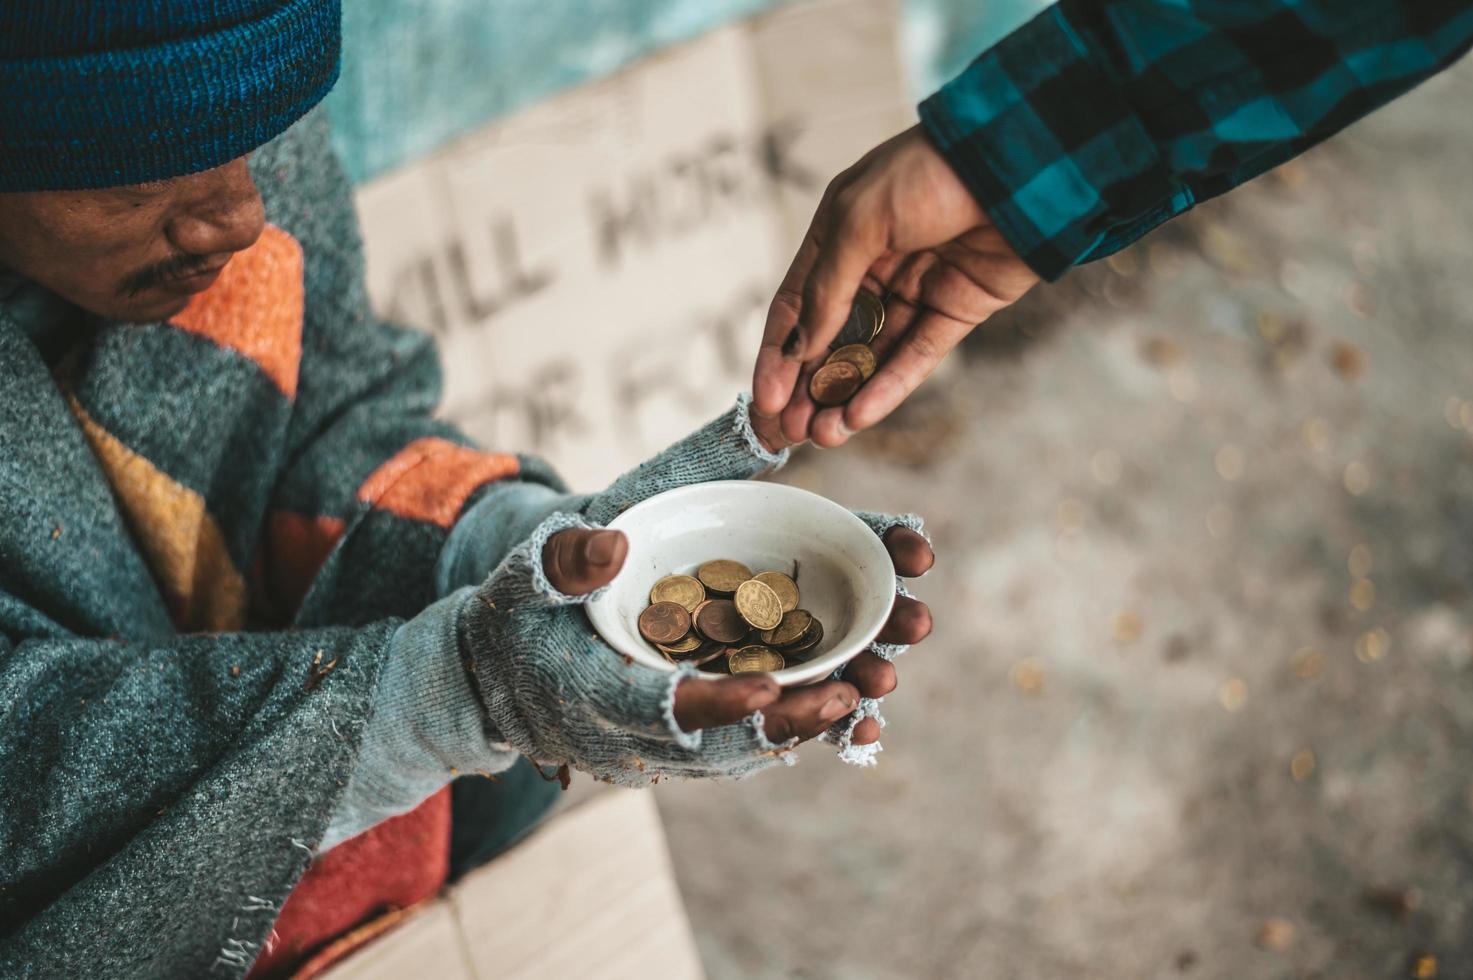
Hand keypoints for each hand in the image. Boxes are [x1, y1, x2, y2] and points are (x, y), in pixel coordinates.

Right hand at [543, 524, 933, 747]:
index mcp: (594, 695)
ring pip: (748, 743)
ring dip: (812, 720)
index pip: (662, 708)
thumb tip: (611, 545)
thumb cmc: (513, 618)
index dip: (718, 702)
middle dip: (794, 718)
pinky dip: (799, 721)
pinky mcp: (686, 734)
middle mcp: (637, 734)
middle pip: (725, 740)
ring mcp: (664, 743)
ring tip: (876, 685)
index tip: (772, 685)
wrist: (497, 676)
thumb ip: (562, 562)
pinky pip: (748, 738)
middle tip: (856, 690)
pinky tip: (852, 696)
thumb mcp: (521, 576)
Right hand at [750, 125, 1039, 449]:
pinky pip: (916, 357)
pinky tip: (861, 415)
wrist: (1018, 164)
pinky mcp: (956, 310)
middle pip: (830, 340)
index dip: (778, 356)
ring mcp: (916, 290)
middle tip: (789, 433)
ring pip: (871, 357)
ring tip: (824, 436)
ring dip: (844, 397)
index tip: (766, 401)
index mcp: (839, 234)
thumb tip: (801, 347)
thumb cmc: (932, 171)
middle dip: (807, 389)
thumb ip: (828, 287)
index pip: (796, 307)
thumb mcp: (861, 219)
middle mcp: (873, 265)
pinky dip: (889, 387)